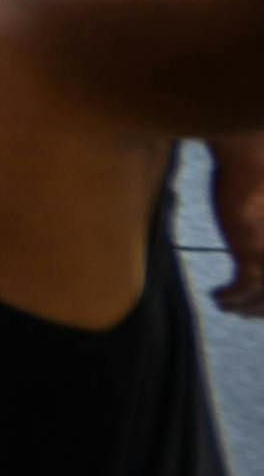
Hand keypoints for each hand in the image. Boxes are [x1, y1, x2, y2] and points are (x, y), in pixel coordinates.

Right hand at [207, 141, 261, 313]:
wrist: (253, 162)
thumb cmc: (259, 175)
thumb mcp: (263, 210)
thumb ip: (260, 230)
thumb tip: (253, 238)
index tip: (255, 305)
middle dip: (260, 309)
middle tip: (242, 313)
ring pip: (263, 297)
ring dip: (244, 307)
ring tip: (226, 306)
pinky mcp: (252, 254)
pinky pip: (242, 288)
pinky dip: (229, 296)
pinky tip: (217, 296)